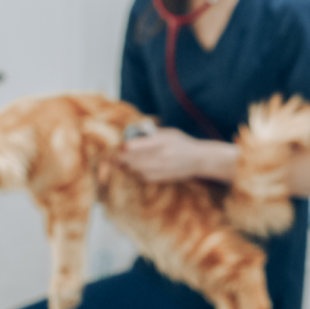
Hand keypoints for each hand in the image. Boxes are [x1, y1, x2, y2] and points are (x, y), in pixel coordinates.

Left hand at [117, 127, 235, 182]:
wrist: (199, 160)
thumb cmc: (182, 143)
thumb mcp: (169, 132)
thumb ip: (152, 132)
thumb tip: (134, 132)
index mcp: (160, 141)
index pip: (133, 146)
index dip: (122, 147)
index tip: (119, 146)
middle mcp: (159, 155)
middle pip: (131, 159)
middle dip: (119, 158)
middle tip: (110, 157)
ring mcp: (160, 167)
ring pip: (134, 169)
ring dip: (125, 166)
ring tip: (121, 162)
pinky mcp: (161, 177)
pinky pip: (142, 176)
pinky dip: (135, 173)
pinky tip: (134, 168)